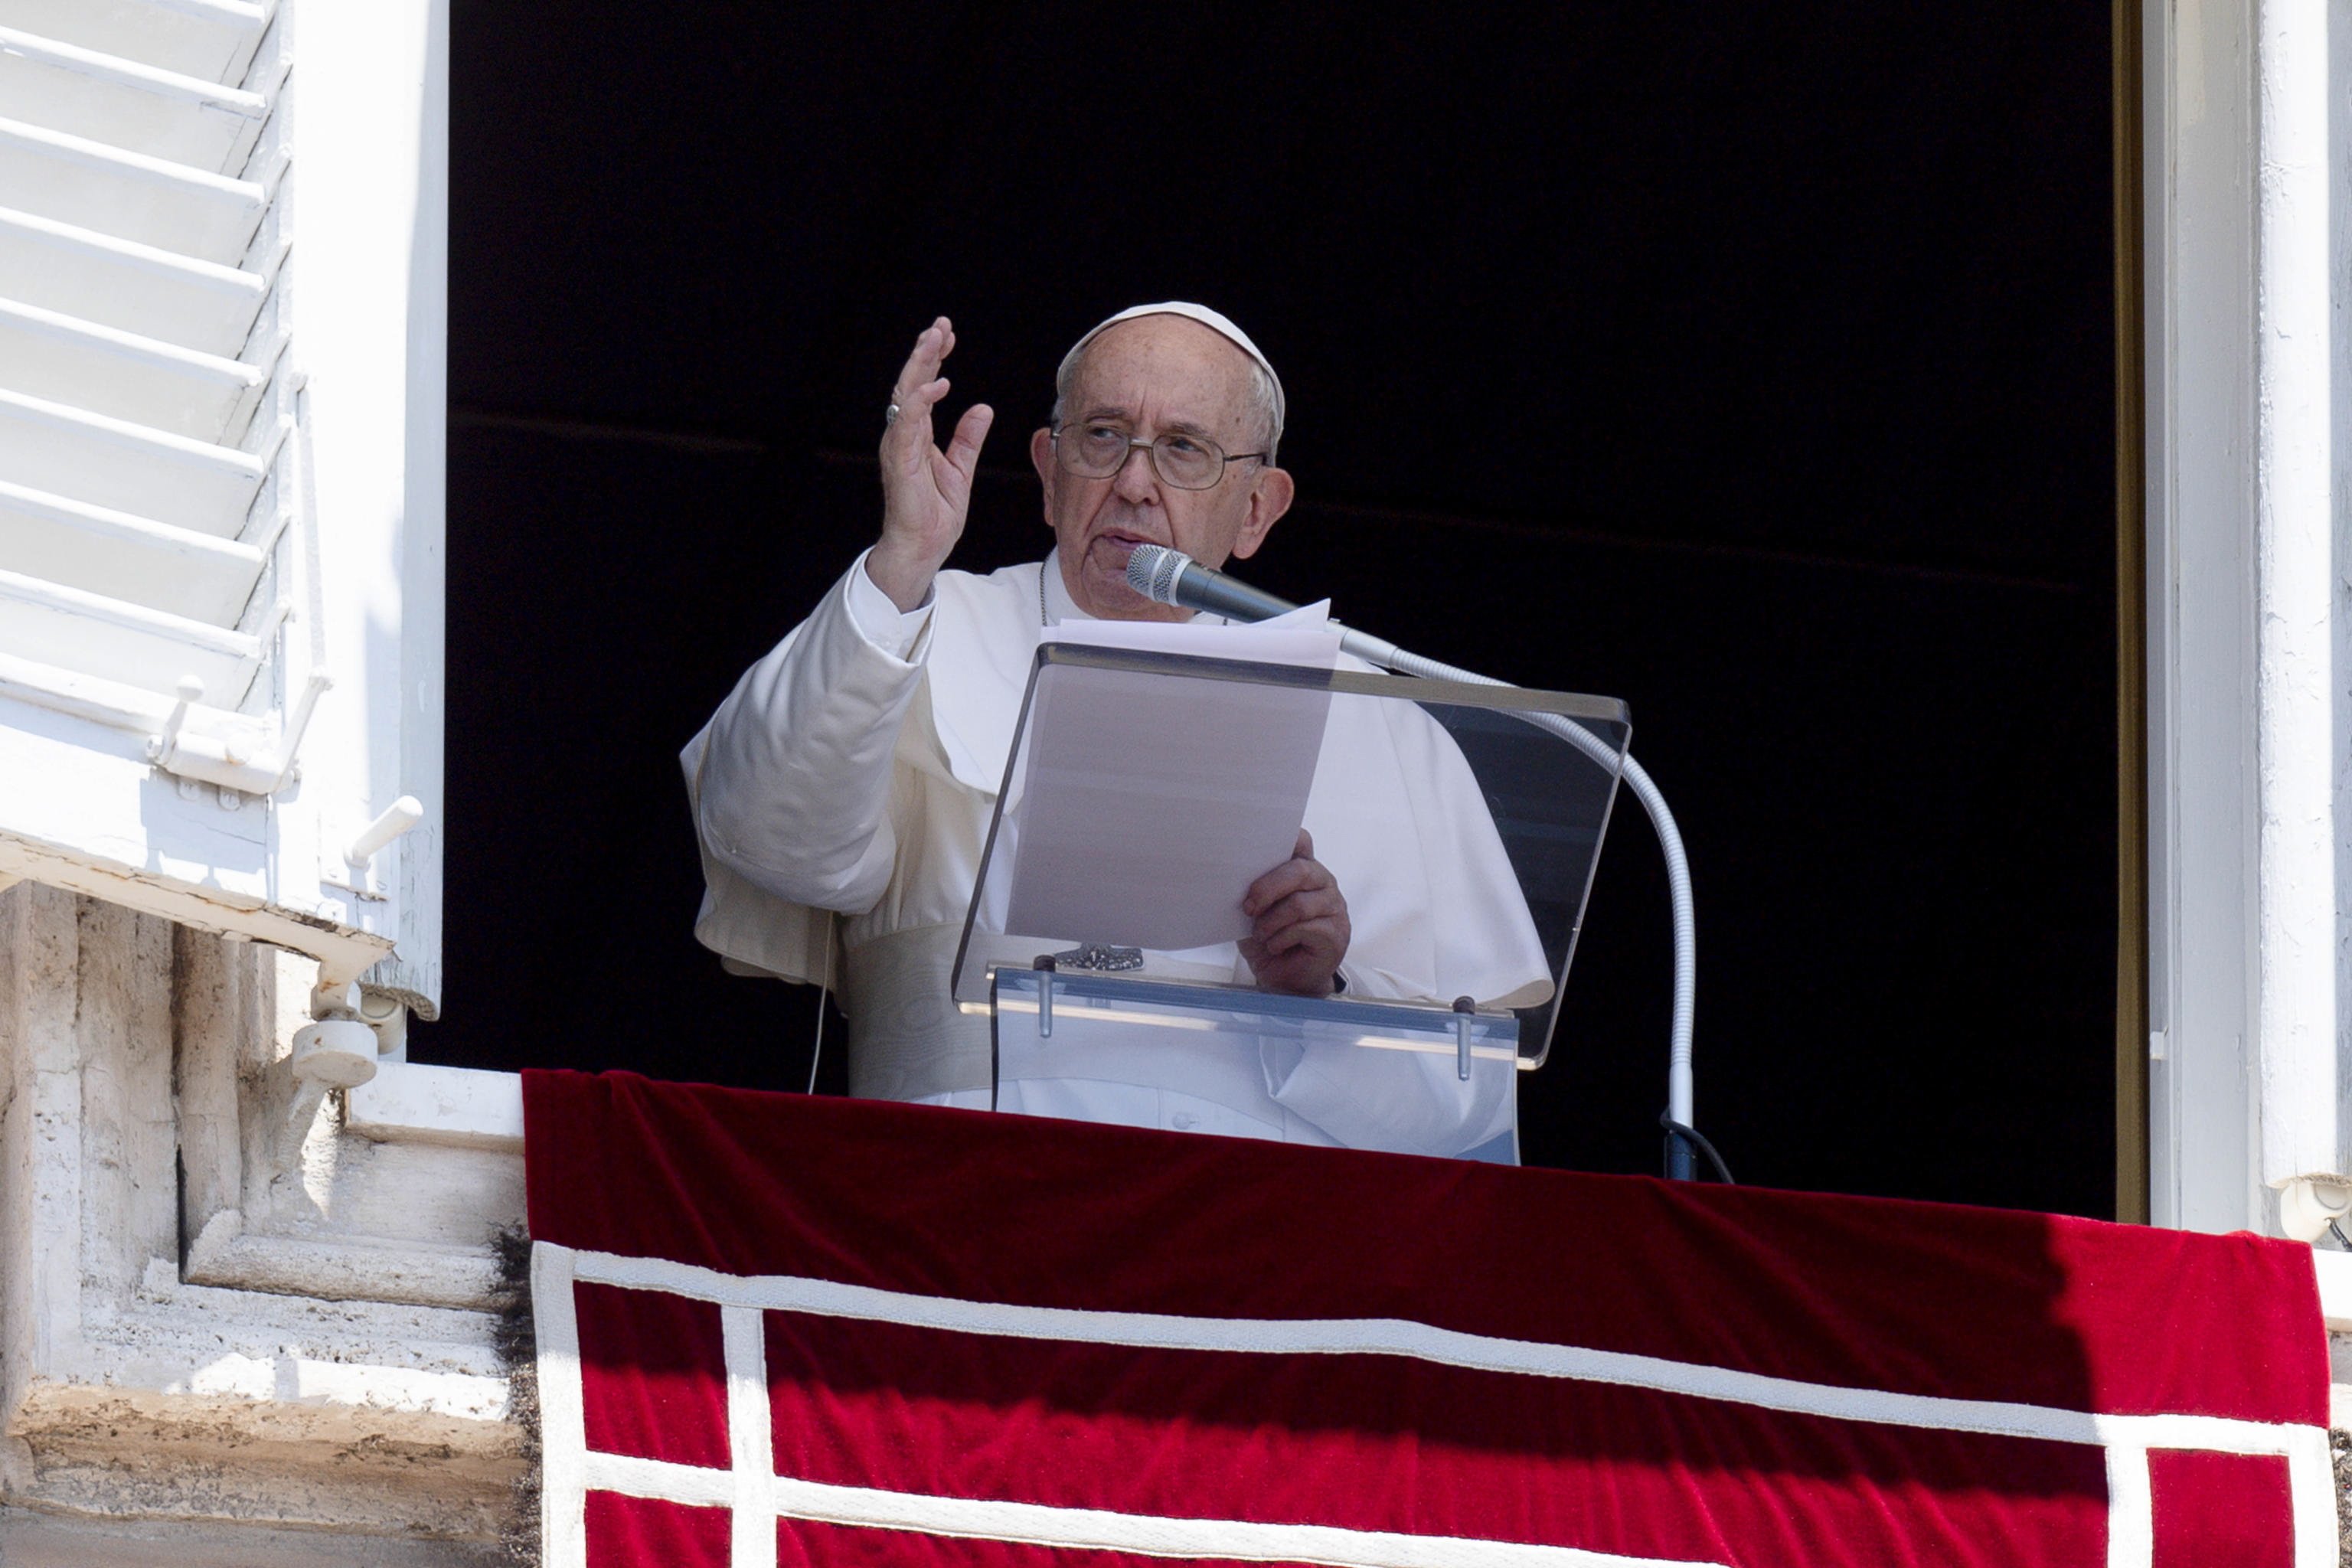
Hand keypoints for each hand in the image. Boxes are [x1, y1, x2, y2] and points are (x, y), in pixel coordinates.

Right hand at [868, 317, 994, 610]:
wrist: (923, 547)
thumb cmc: (935, 514)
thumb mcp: (961, 469)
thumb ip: (968, 438)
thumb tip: (982, 409)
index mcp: (917, 434)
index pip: (923, 387)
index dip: (934, 359)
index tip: (948, 335)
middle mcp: (904, 434)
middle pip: (911, 382)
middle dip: (925, 351)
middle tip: (940, 325)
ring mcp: (900, 445)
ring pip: (906, 394)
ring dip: (921, 365)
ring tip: (935, 339)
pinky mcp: (901, 460)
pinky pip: (909, 423)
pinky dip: (921, 401)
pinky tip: (938, 383)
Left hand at [1239, 829, 1350, 996]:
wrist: (1285, 982)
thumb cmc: (1269, 941)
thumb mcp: (1254, 913)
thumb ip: (1253, 892)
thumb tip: (1232, 877)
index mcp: (1303, 870)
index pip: (1301, 842)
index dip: (1286, 838)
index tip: (1260, 846)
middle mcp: (1323, 883)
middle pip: (1299, 870)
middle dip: (1267, 888)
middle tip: (1249, 907)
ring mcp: (1334, 907)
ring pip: (1299, 903)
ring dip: (1271, 922)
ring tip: (1261, 934)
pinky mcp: (1336, 933)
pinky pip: (1305, 928)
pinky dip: (1282, 939)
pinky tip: (1275, 946)